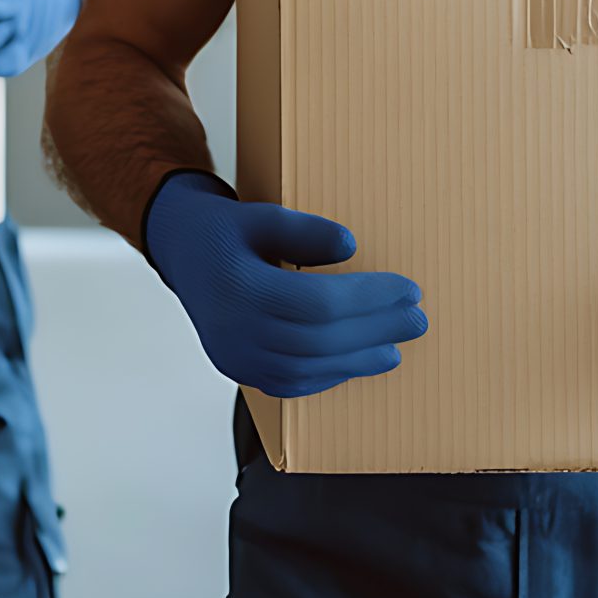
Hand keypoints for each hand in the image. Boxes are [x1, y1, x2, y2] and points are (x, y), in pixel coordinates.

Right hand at [144, 171, 428, 397]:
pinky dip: (328, 374)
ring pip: (306, 370)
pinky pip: (290, 383)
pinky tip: (357, 361)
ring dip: (357, 360)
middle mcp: (233, 331)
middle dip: (374, 331)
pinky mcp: (238, 370)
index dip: (369, 299)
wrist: (180, 250)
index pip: (317, 303)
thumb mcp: (260, 214)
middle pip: (318, 341)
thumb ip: (304, 230)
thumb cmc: (225, 228)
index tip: (409, 288)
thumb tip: (350, 247)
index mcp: (238, 287)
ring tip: (395, 346)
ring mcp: (233, 358)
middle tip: (417, 319)